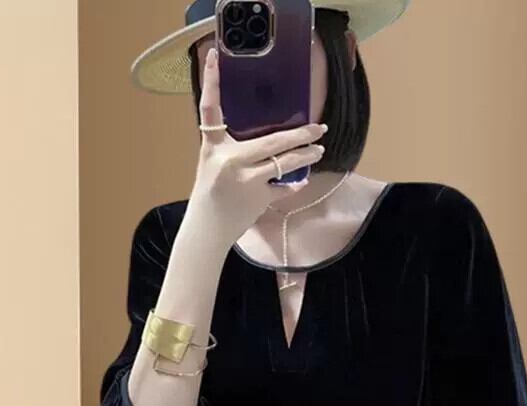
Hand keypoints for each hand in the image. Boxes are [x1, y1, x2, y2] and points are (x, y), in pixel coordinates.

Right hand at [186, 46, 327, 247]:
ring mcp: (246, 179)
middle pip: (272, 140)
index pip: (210, 108)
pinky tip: (301, 180)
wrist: (207, 228)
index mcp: (213, 147)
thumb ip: (233, 150)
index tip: (214, 56)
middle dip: (300, 134)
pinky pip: (283, 187)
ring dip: (306, 156)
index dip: (211, 81)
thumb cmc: (210, 194)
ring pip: (284, 163)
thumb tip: (265, 142)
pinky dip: (292, 185)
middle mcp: (229, 159)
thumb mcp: (213, 164)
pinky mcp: (257, 198)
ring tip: (319, 150)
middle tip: (319, 127)